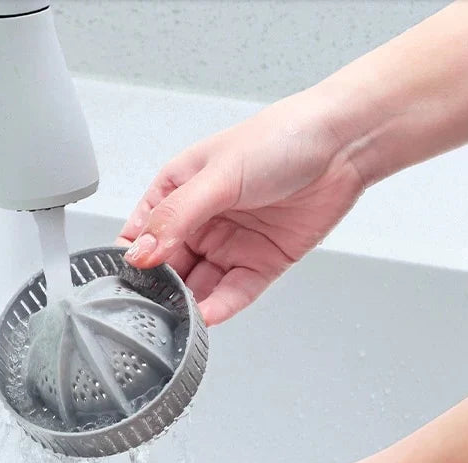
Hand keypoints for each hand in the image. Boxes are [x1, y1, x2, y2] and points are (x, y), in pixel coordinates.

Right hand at [116, 92, 365, 325]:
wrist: (343, 144)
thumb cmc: (281, 138)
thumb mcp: (216, 175)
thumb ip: (176, 217)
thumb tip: (140, 252)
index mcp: (177, 191)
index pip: (141, 232)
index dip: (131, 258)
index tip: (124, 280)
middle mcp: (200, 221)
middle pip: (167, 266)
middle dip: (158, 288)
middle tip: (149, 309)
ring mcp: (228, 244)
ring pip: (198, 285)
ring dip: (187, 303)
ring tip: (177, 318)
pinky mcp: (258, 264)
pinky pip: (232, 293)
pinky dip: (219, 307)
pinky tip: (206, 317)